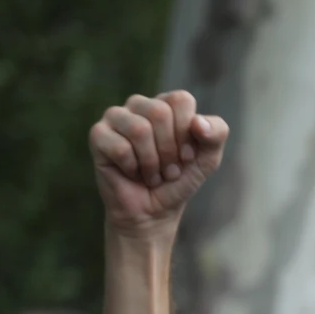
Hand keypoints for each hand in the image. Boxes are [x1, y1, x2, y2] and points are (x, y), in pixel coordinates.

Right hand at [90, 91, 229, 238]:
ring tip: (151, 174)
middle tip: (167, 170)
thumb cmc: (178, 182)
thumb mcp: (208, 159)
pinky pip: (120, 147)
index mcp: (166, 104)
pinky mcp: (98, 135)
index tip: (186, 157)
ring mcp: (115, 117)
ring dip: (151, 162)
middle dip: (169, 151)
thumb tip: (198, 122)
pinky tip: (131, 173)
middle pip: (160, 113)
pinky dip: (132, 168)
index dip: (186, 133)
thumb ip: (217, 134)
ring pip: (139, 129)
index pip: (181, 100)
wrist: (153, 213)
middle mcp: (139, 104)